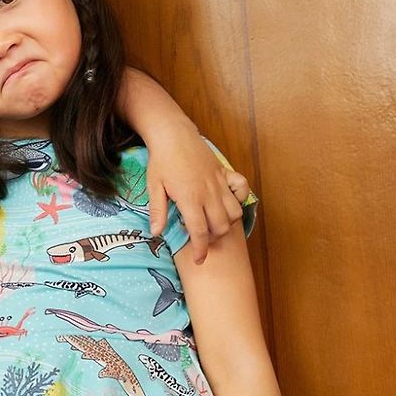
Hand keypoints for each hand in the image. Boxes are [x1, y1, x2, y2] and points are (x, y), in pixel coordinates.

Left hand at [146, 125, 245, 263]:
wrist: (173, 134)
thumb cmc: (161, 161)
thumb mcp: (153, 187)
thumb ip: (157, 211)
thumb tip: (156, 234)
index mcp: (190, 199)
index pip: (200, 232)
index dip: (201, 250)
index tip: (199, 261)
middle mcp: (208, 193)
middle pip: (221, 227)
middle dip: (213, 238)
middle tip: (201, 237)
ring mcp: (219, 183)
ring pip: (234, 212)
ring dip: (226, 222)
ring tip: (212, 222)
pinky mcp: (225, 173)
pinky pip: (242, 189)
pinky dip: (239, 199)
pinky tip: (227, 202)